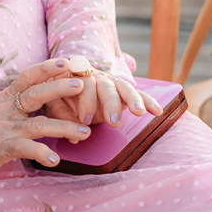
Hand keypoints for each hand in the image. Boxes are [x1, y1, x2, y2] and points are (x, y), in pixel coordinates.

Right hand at [0, 58, 91, 185]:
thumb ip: (18, 103)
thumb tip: (49, 92)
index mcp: (4, 98)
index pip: (27, 77)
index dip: (46, 68)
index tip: (66, 62)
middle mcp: (4, 109)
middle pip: (34, 94)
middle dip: (59, 88)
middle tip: (81, 84)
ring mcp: (1, 128)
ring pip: (37, 124)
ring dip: (64, 127)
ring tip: (86, 132)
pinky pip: (24, 148)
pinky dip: (40, 153)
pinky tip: (55, 159)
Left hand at [42, 56, 163, 132]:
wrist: (63, 87)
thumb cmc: (57, 97)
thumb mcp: (54, 105)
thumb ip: (63, 116)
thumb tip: (74, 137)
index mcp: (76, 74)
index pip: (83, 83)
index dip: (85, 101)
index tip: (85, 120)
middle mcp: (95, 74)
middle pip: (105, 84)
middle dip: (110, 103)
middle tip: (114, 122)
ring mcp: (110, 81)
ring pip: (123, 86)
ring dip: (132, 99)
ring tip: (140, 112)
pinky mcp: (122, 90)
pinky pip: (137, 93)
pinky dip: (147, 100)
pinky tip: (157, 111)